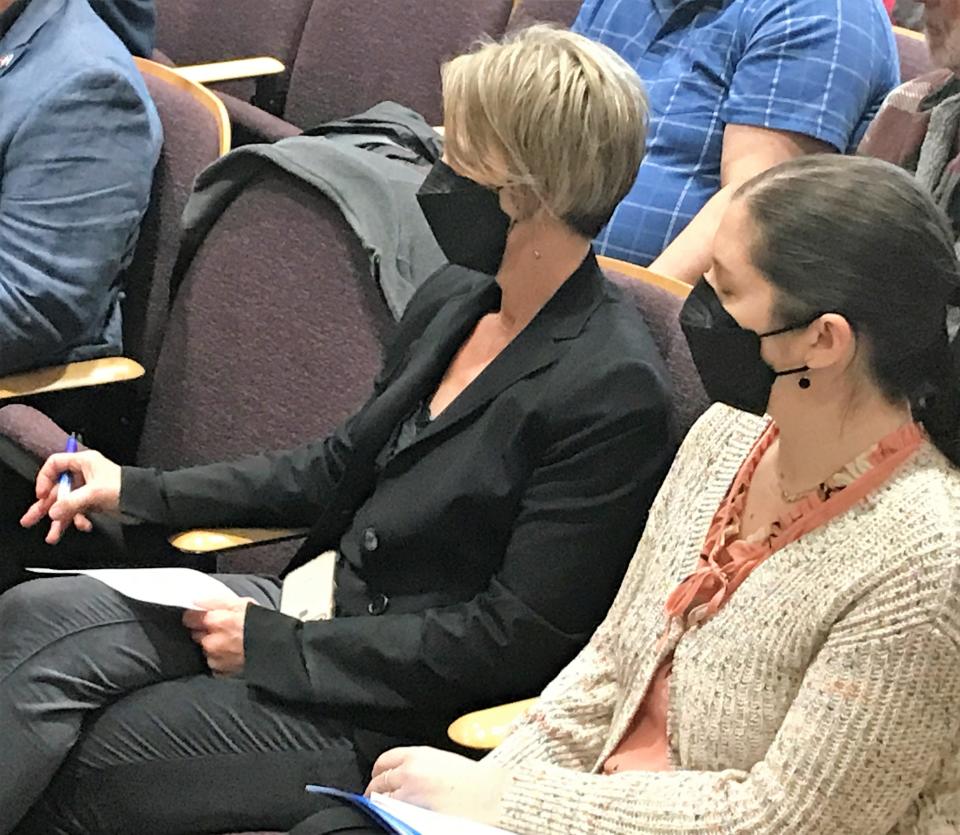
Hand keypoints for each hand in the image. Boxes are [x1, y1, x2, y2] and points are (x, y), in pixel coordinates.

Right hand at [20, 450, 121, 543]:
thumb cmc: (126, 487)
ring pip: (66, 503)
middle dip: (45, 507)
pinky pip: (78, 510)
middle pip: (57, 489)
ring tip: (53, 535)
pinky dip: (77, 519)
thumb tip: (53, 512)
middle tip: (31, 519)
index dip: (45, 479)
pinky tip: (83, 526)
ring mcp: (88, 488)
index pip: (54, 465)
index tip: (41, 495)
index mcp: (84, 462)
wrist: (145, 500)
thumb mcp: (94, 493)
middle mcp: (84, 474)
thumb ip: (71, 503)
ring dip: (60, 519)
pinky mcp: (94, 501)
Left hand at [182, 597, 257, 675]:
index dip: (197, 615)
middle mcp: (210, 642)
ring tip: (232, 641)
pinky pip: (214, 663)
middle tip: (223, 627)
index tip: (204, 615)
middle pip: (197, 634)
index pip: (189, 618)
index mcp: (214, 622)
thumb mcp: (242, 603)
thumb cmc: (262, 625)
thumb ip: (216, 600)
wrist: (276, 648)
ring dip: (214, 645)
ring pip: (206, 649)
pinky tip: (233, 652)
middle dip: (206, 631)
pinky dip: (220, 658)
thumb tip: (197, 601)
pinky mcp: (221, 672)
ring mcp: (215, 659)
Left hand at [366, 747, 506, 825]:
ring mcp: (409, 795)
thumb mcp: (441, 759)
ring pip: (382, 800)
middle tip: (378, 794)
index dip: (378, 770)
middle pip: (379, 782)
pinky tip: (396, 815)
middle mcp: (410, 773)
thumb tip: (401, 771)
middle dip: (376, 789)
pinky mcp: (412, 814)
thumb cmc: (471, 779)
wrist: (488, 795)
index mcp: (417, 755)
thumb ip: (418, 762)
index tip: (378, 776)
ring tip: (385, 807)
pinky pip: (392, 814)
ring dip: (381, 803)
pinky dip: (390, 814)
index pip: (384, 760)